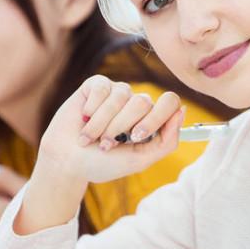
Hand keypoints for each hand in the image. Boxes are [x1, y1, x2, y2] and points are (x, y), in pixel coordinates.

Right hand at [39, 74, 185, 183]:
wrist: (68, 163)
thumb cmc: (104, 163)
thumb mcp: (139, 160)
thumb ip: (166, 141)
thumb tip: (182, 111)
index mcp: (151, 120)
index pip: (170, 103)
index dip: (155, 118)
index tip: (136, 137)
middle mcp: (136, 103)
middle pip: (143, 101)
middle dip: (122, 127)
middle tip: (107, 145)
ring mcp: (117, 92)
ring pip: (121, 96)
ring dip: (102, 123)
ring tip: (91, 138)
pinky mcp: (96, 85)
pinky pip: (101, 88)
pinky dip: (91, 109)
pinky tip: (83, 119)